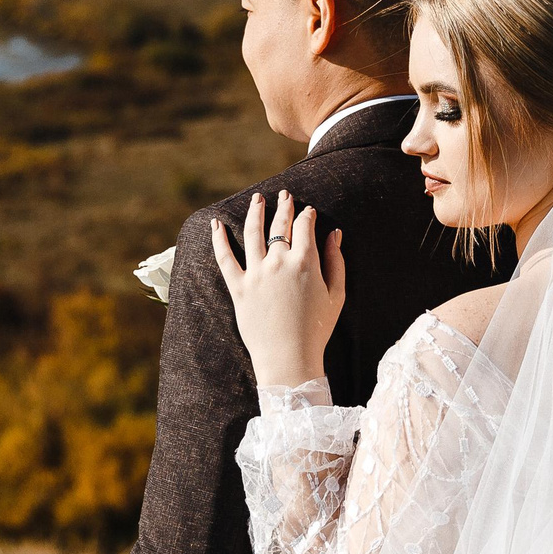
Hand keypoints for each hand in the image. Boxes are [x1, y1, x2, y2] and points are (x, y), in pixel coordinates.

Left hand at [212, 189, 345, 390]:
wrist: (289, 358)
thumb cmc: (317, 329)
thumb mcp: (336, 294)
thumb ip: (336, 261)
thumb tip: (335, 234)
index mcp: (305, 262)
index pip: (304, 227)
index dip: (307, 216)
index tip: (308, 212)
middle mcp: (278, 262)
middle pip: (279, 225)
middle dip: (284, 207)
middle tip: (285, 195)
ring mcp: (256, 274)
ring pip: (252, 233)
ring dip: (255, 212)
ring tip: (257, 199)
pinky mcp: (238, 288)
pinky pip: (224, 258)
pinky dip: (218, 239)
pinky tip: (216, 224)